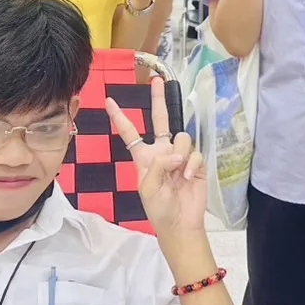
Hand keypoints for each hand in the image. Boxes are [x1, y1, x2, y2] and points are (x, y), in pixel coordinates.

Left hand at [106, 78, 205, 238]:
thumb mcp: (148, 187)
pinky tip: (187, 177)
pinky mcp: (196, 163)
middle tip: (158, 80)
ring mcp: (180, 156)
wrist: (180, 223)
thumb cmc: (158, 208)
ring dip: (180, 154)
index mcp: (144, 157)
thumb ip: (158, 165)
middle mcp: (162, 151)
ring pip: (182, 137)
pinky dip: (191, 164)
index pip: (130, 134)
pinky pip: (195, 153)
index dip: (119, 117)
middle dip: (159, 100)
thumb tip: (176, 154)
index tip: (108, 101)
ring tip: (178, 174)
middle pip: (160, 120)